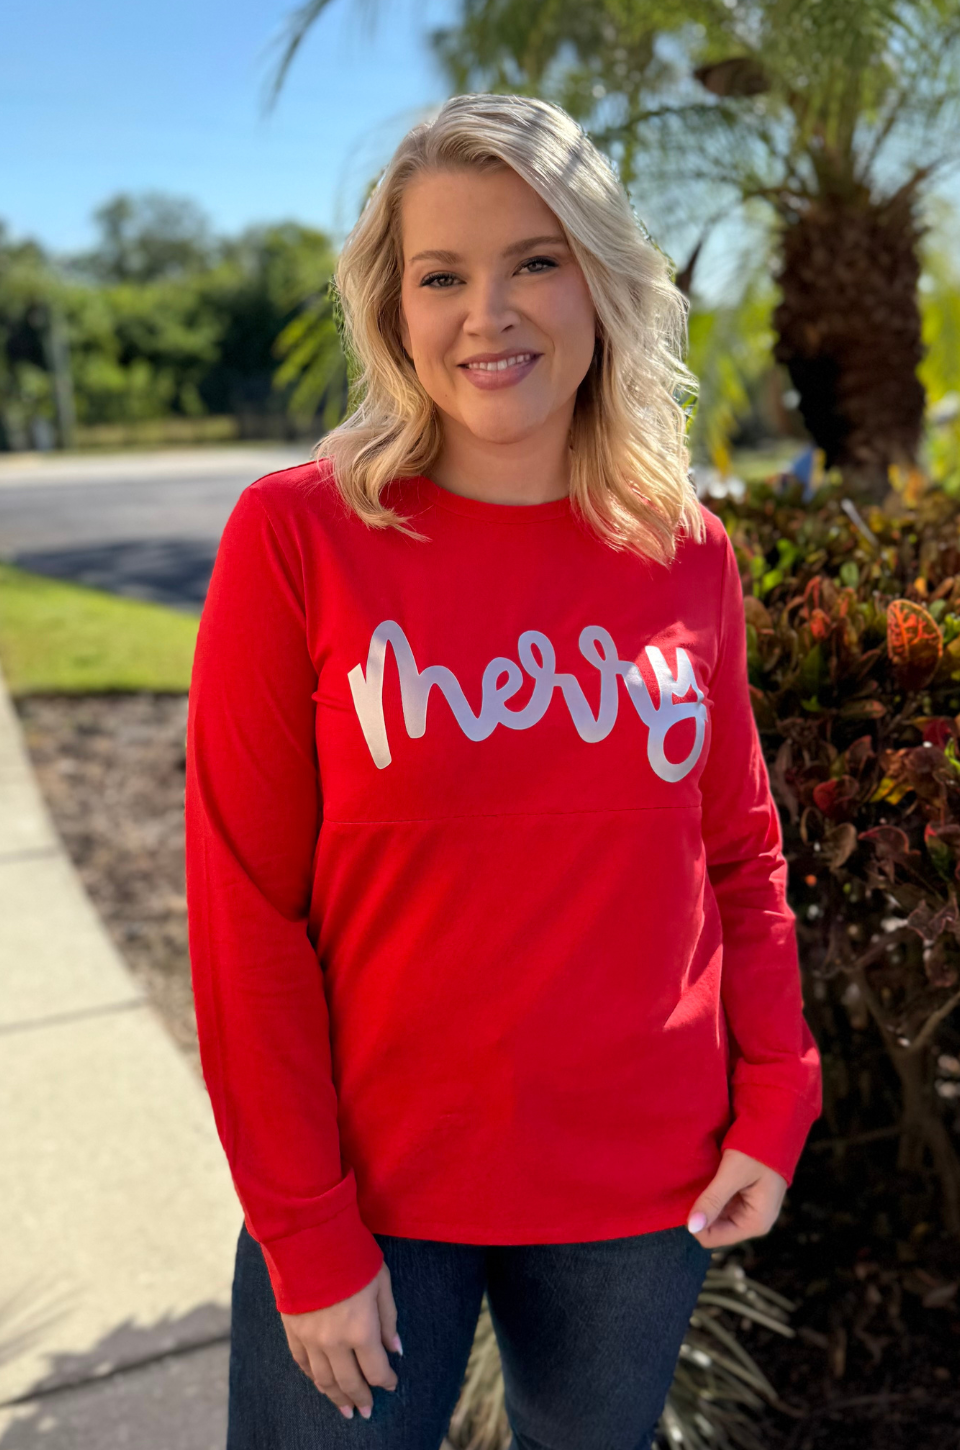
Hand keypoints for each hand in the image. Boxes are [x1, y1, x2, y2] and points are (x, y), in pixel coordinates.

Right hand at [280, 1262, 400, 1419]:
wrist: (310, 1238)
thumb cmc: (353, 1256)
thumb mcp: (381, 1282)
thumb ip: (388, 1319)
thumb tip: (395, 1349)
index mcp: (361, 1330)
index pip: (376, 1370)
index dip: (385, 1380)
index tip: (391, 1383)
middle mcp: (334, 1342)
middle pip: (349, 1382)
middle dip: (361, 1398)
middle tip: (366, 1411)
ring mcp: (310, 1339)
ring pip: (324, 1380)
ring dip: (336, 1397)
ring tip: (345, 1409)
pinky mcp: (293, 1331)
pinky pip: (302, 1364)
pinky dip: (313, 1378)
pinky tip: (321, 1384)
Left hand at [686, 1148, 786, 1248]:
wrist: (776, 1123)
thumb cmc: (758, 1147)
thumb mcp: (733, 1173)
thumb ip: (713, 1200)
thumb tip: (691, 1228)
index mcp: (755, 1223)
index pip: (712, 1238)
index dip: (694, 1223)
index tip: (682, 1200)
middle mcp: (753, 1221)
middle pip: (713, 1227)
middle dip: (699, 1211)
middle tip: (687, 1187)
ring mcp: (750, 1209)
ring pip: (715, 1215)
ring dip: (704, 1201)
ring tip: (695, 1181)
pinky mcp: (745, 1197)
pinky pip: (721, 1203)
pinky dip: (710, 1193)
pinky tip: (703, 1178)